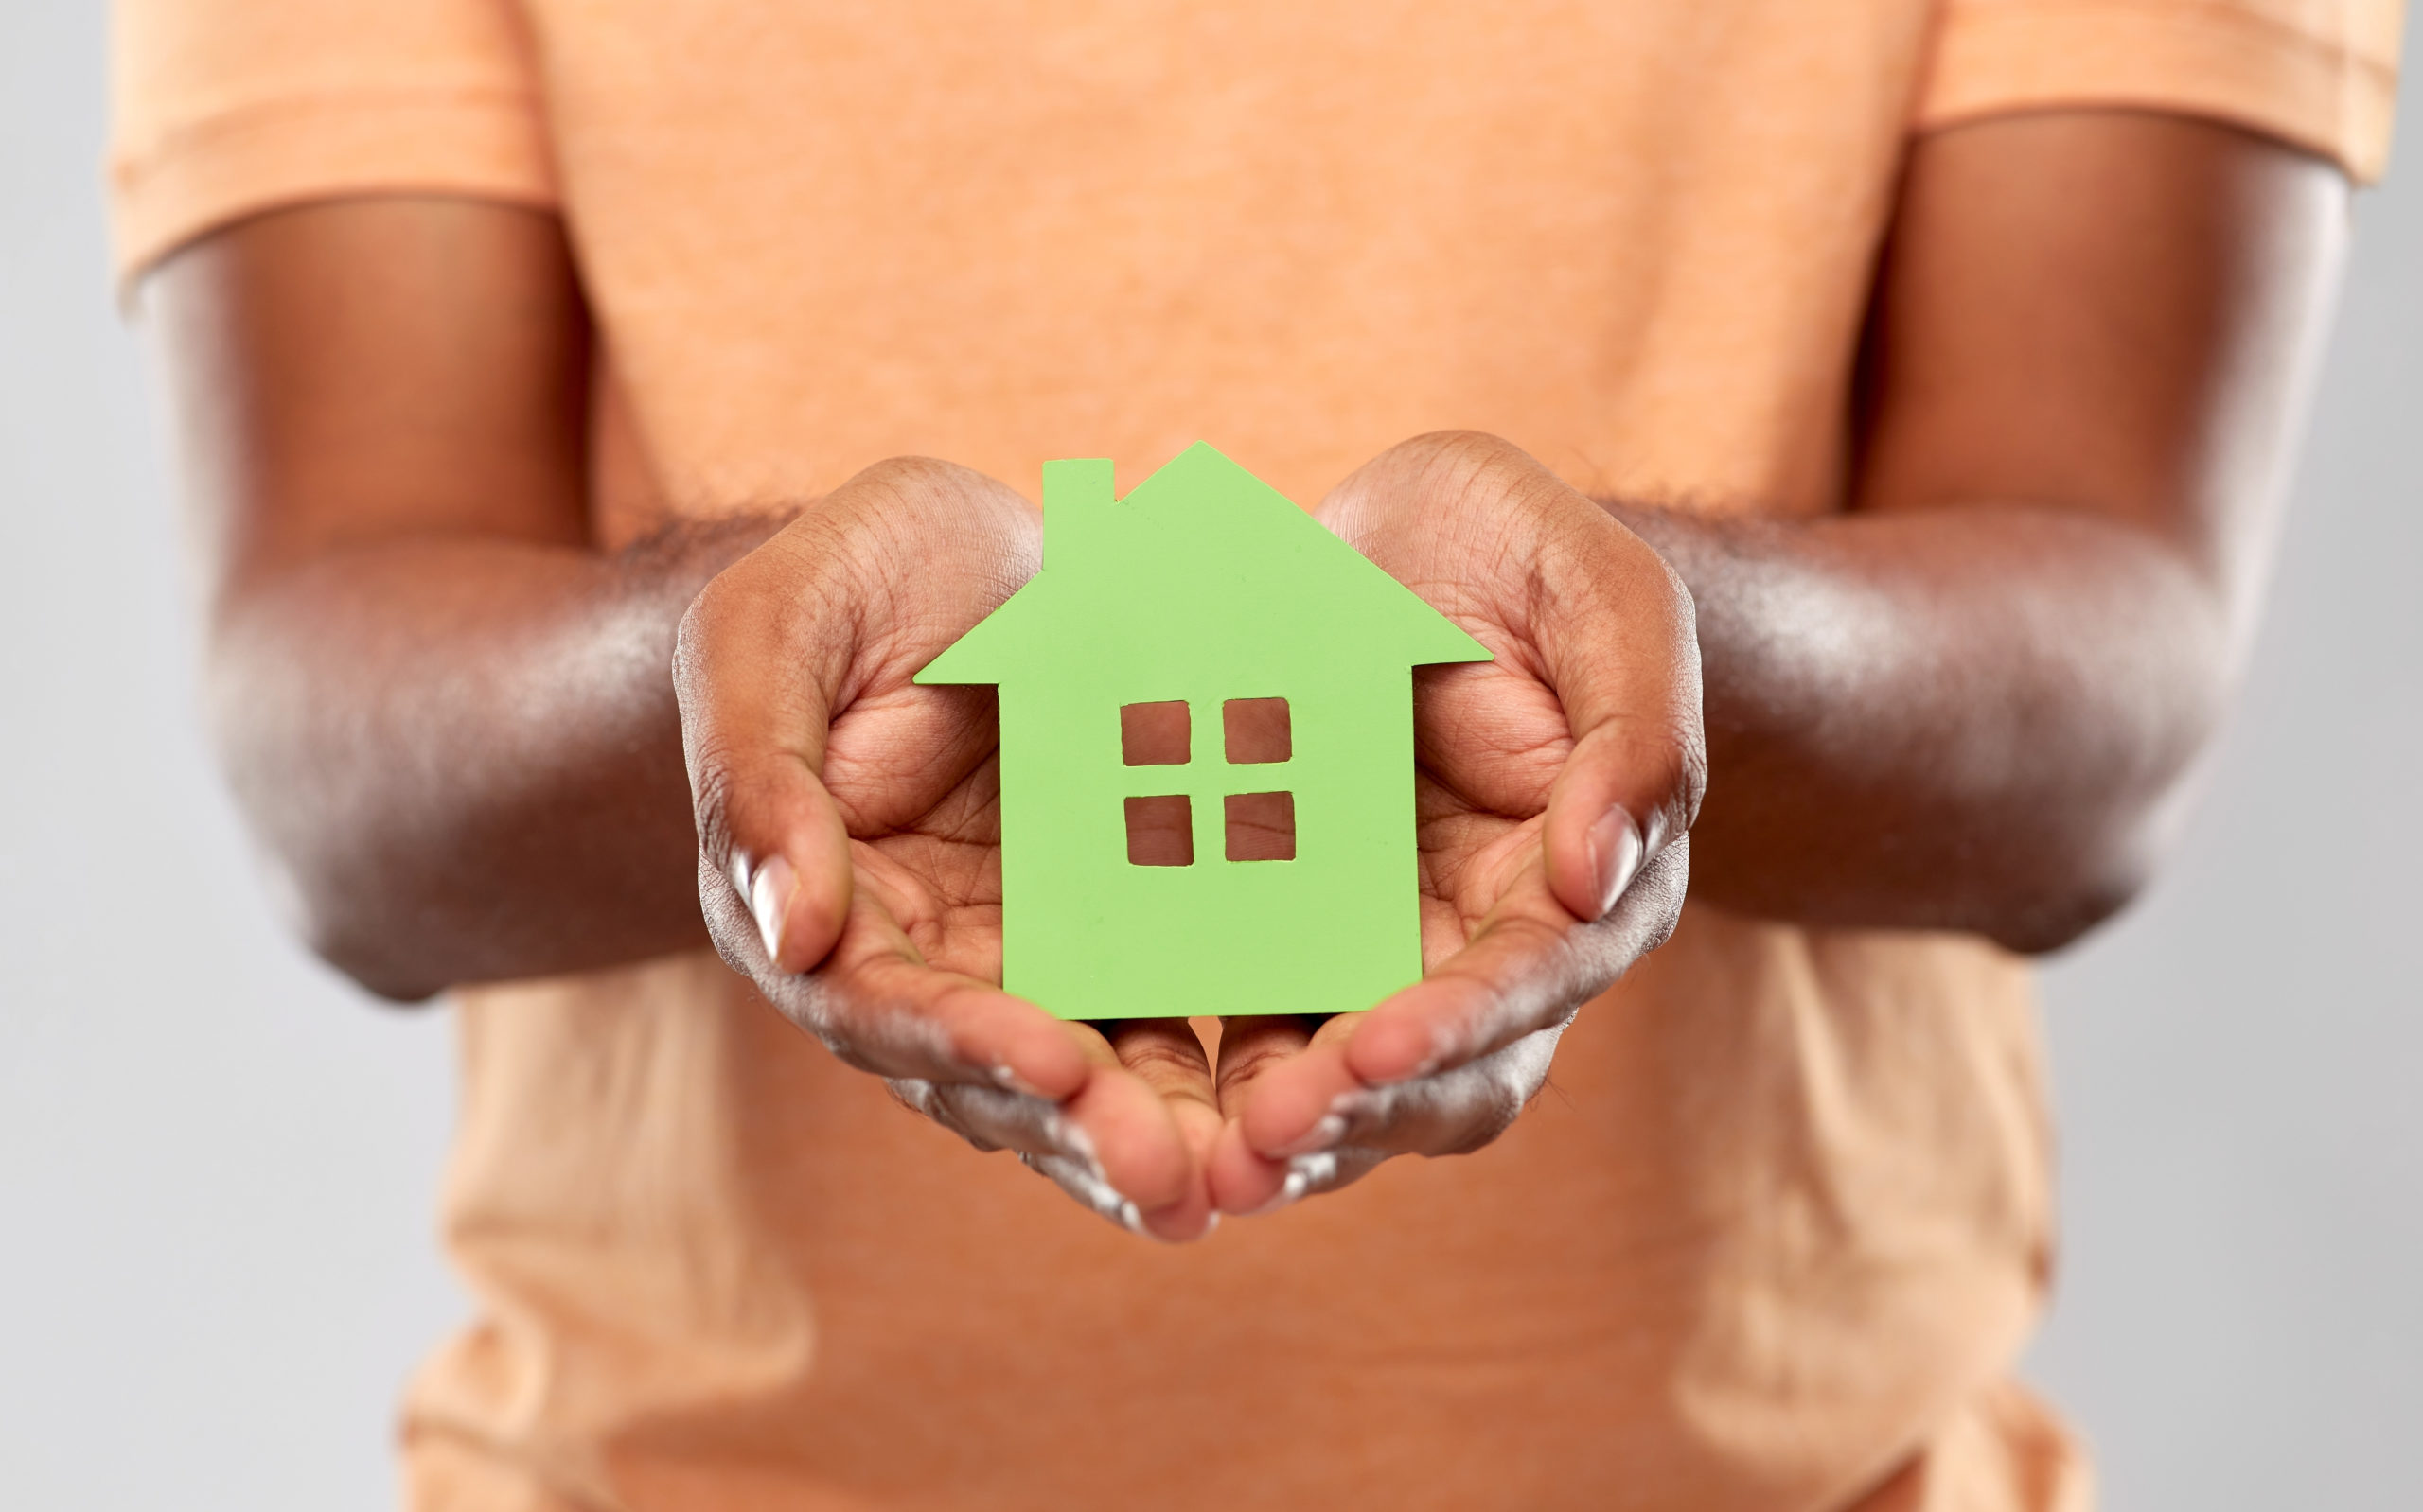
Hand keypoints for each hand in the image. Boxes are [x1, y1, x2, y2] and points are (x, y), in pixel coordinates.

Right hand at [674, 458, 1222, 1239]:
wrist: (971, 543)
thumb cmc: (847, 575)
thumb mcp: (770, 630)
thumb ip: (759, 771)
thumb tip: (795, 932)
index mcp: (814, 908)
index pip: (876, 1003)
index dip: (960, 1039)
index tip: (1052, 1061)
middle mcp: (918, 959)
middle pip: (989, 1073)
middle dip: (1078, 1127)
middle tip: (1169, 1175)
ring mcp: (1021, 952)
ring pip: (1083, 1069)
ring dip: (1153, 1129)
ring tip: (1235, 1180)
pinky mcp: (1114, 926)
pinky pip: (1164, 1006)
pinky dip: (1217, 1065)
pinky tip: (1294, 1101)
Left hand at [1206, 432, 1703, 1212]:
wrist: (1393, 533)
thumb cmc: (1517, 551)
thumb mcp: (1602, 592)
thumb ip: (1637, 727)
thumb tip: (1598, 878)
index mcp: (1581, 879)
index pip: (1535, 975)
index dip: (1462, 1021)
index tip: (1375, 1051)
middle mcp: (1482, 942)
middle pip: (1438, 1075)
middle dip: (1354, 1114)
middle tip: (1258, 1140)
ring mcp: (1374, 947)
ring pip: (1339, 1082)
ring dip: (1274, 1132)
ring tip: (1194, 1164)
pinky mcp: (1277, 931)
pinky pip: (1241, 1021)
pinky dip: (1198, 1075)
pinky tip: (1118, 1096)